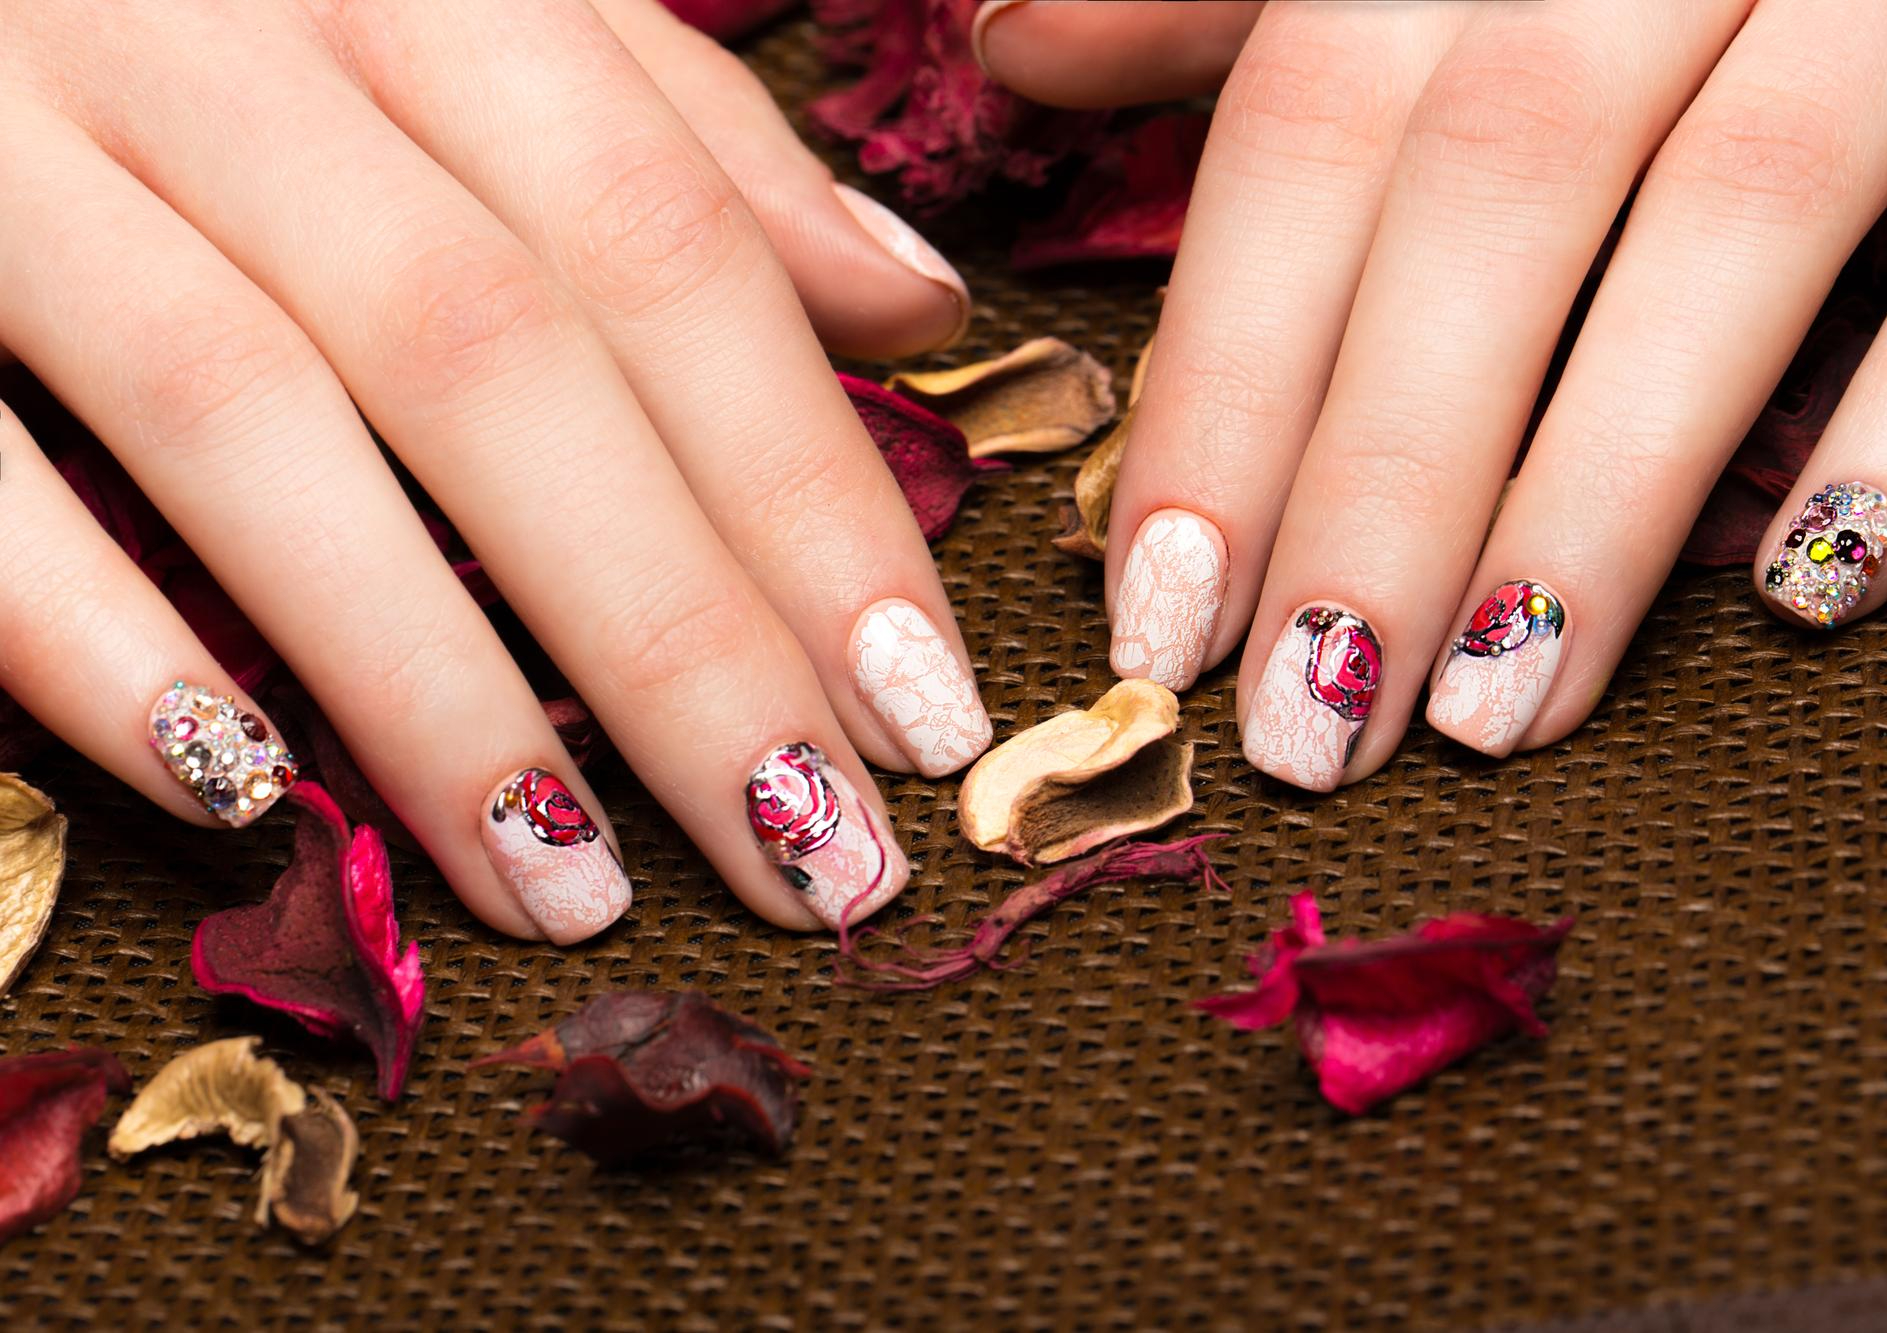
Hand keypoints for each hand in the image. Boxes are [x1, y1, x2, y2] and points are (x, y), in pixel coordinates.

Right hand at [0, 0, 991, 941]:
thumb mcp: (470, 2)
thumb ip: (680, 141)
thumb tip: (909, 300)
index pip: (668, 247)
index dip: (809, 492)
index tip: (922, 709)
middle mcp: (220, 29)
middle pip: (498, 356)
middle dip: (676, 635)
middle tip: (812, 857)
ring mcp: (3, 127)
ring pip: (248, 416)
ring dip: (428, 683)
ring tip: (575, 889)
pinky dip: (90, 635)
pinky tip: (239, 797)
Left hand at [979, 0, 1886, 783]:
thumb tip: (1014, 43)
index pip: (1311, 118)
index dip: (1226, 374)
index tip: (1158, 612)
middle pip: (1496, 182)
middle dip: (1382, 474)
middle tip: (1305, 727)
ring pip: (1741, 208)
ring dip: (1602, 485)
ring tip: (1492, 713)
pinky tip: (1811, 590)